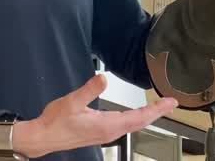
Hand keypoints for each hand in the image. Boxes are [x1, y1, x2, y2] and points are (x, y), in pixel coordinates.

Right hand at [11, 74, 177, 158]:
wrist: (43, 137)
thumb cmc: (55, 122)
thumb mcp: (72, 102)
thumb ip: (89, 89)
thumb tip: (103, 77)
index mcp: (107, 125)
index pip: (138, 117)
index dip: (156, 110)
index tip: (170, 103)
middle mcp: (109, 131)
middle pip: (140, 123)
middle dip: (157, 113)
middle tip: (171, 104)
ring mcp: (105, 134)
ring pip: (133, 125)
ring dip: (147, 116)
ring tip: (159, 107)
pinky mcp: (100, 132)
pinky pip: (125, 126)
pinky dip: (136, 118)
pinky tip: (137, 114)